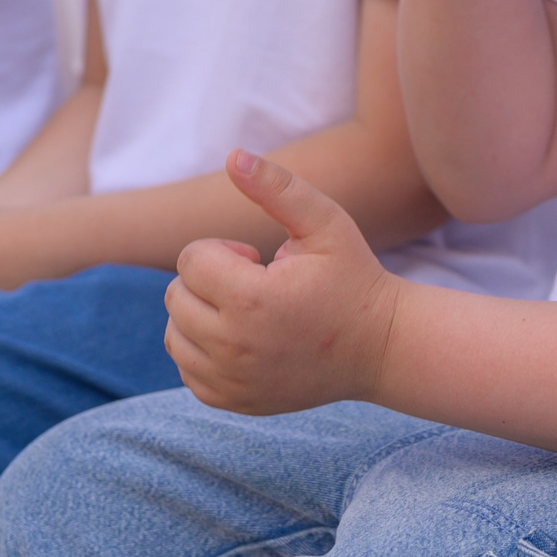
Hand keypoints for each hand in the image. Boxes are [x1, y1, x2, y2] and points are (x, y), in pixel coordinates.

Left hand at [165, 151, 401, 413]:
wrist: (380, 348)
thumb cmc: (353, 276)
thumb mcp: (326, 222)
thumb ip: (278, 187)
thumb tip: (232, 156)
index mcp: (252, 299)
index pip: (190, 260)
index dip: (223, 249)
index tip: (258, 257)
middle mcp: (234, 346)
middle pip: (176, 296)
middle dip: (209, 279)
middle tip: (256, 281)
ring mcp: (231, 381)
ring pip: (175, 334)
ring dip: (201, 314)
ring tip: (248, 310)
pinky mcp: (231, 401)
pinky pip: (187, 368)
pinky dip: (204, 349)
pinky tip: (244, 338)